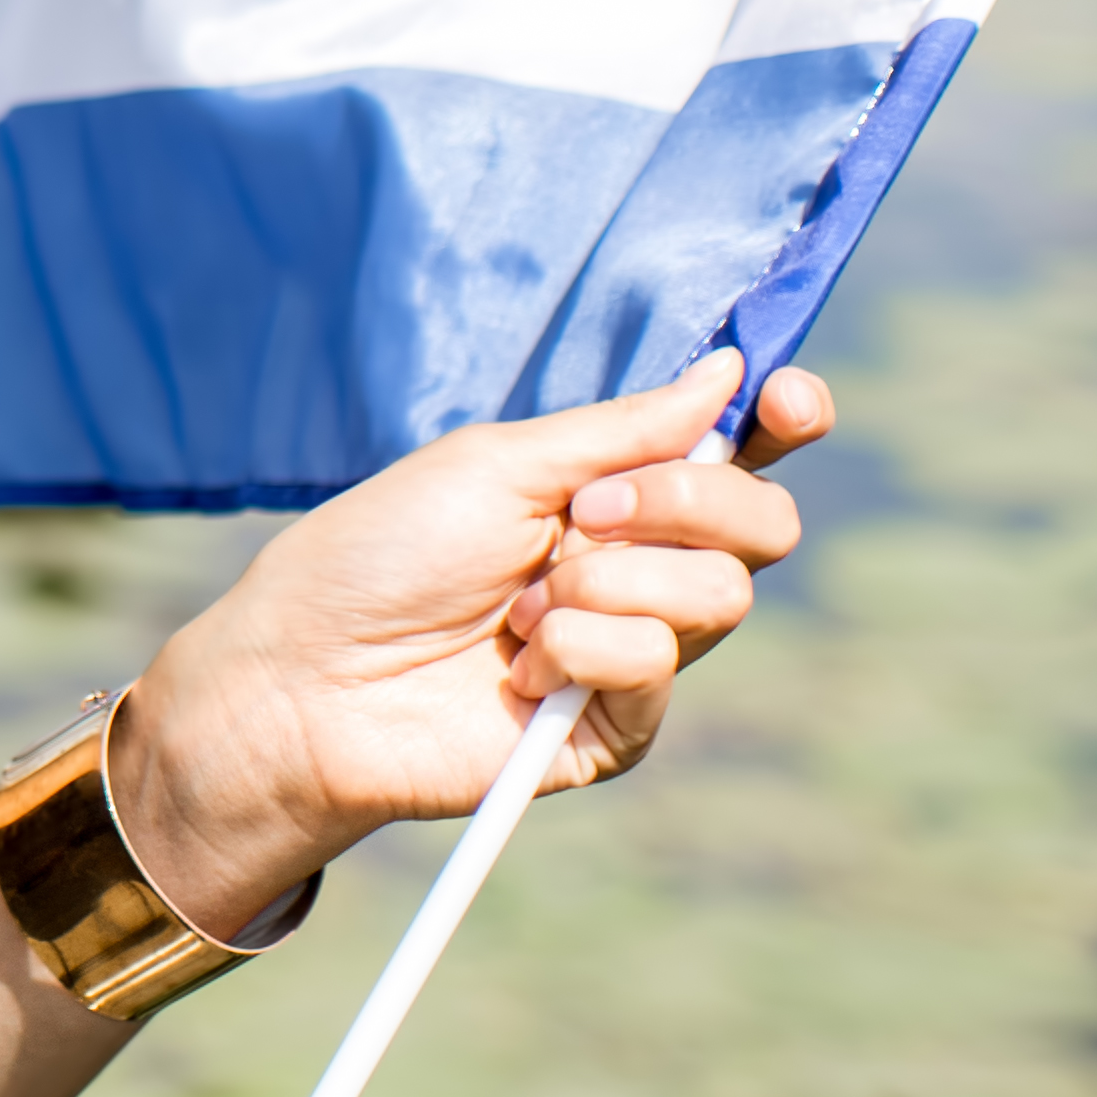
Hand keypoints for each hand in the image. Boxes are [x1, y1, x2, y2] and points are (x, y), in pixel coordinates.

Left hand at [111, 355, 838, 931]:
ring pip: (719, 595)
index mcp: (615, 490)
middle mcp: (642, 566)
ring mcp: (637, 649)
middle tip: (581, 515)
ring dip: (607, 582)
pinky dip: (579, 647)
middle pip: (762, 525)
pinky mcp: (621, 727)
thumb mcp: (496, 463)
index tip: (786, 401)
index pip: (741, 453)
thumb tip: (728, 369)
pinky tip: (515, 666)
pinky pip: (657, 664)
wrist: (309, 674)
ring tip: (517, 605)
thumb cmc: (381, 553)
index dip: (783, 420)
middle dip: (681, 501)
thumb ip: (622, 430)